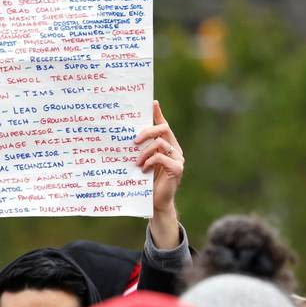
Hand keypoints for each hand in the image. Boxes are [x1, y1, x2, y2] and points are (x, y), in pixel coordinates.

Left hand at [133, 100, 183, 247]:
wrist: (155, 204)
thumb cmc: (146, 183)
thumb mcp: (141, 163)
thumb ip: (140, 151)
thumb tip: (127, 138)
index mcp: (167, 145)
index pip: (163, 125)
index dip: (158, 113)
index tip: (152, 103)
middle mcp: (175, 150)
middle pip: (163, 129)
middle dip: (147, 131)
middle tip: (134, 140)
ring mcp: (178, 159)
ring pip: (161, 143)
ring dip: (145, 151)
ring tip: (137, 162)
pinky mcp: (177, 169)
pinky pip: (162, 157)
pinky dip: (150, 161)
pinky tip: (143, 170)